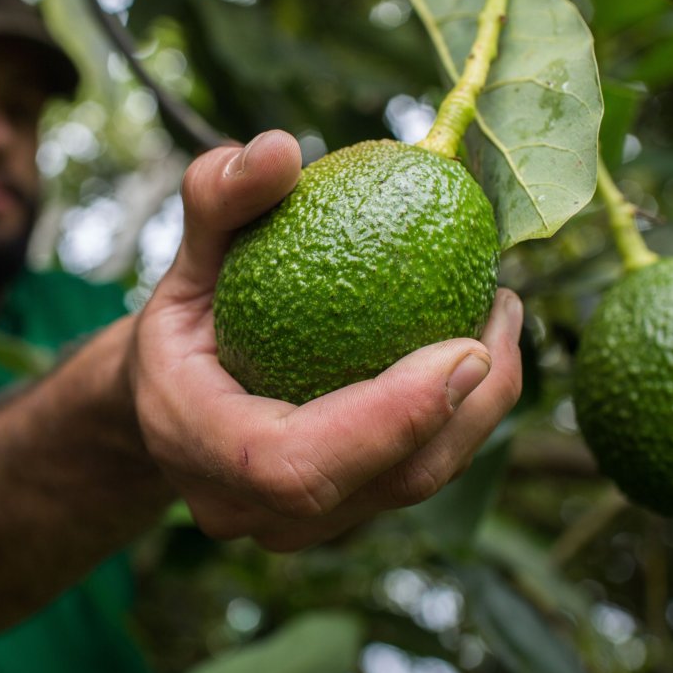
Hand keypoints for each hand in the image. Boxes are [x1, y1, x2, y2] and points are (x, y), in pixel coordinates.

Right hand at [131, 131, 523, 550]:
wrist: (170, 400)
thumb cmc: (185, 320)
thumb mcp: (189, 253)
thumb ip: (218, 199)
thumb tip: (279, 147)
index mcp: (197, 443)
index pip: (294, 463)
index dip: (386, 421)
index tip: (462, 346)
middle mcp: (246, 507)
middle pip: (382, 485)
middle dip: (465, 408)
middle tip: (502, 308)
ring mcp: (295, 525)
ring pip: (413, 487)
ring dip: (479, 409)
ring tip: (502, 316)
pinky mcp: (339, 516)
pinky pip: (415, 476)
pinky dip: (461, 416)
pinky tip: (480, 343)